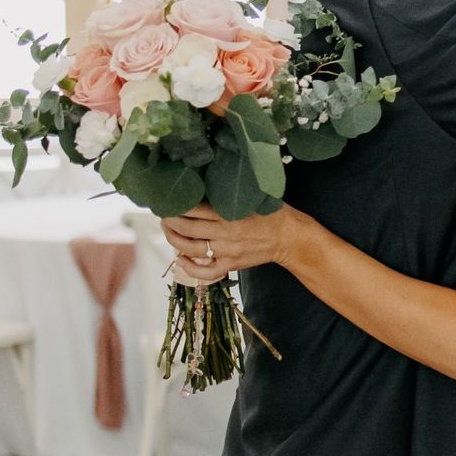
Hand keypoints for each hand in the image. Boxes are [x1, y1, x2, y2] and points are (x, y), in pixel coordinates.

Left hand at [162, 203, 302, 284]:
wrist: (292, 238)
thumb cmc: (274, 213)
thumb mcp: (253, 197)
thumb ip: (230, 194)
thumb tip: (206, 183)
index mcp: (230, 213)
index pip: (193, 209)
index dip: (176, 205)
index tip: (168, 199)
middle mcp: (225, 234)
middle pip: (186, 229)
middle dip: (170, 221)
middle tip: (164, 213)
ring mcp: (227, 252)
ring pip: (190, 249)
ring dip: (173, 240)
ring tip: (168, 230)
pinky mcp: (231, 265)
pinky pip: (205, 272)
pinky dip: (189, 268)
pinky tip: (180, 259)